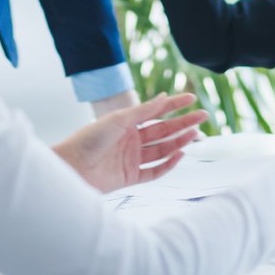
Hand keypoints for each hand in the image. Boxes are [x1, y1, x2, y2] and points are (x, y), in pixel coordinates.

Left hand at [52, 93, 208, 193]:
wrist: (71, 167)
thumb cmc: (88, 139)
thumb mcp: (117, 120)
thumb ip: (142, 111)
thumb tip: (163, 97)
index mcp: (127, 123)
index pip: (156, 112)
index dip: (174, 105)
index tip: (192, 99)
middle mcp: (131, 140)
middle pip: (163, 131)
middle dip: (183, 124)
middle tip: (203, 117)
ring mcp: (132, 158)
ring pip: (162, 150)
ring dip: (179, 142)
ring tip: (196, 135)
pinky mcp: (130, 177)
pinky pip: (154, 171)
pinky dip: (168, 164)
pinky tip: (179, 155)